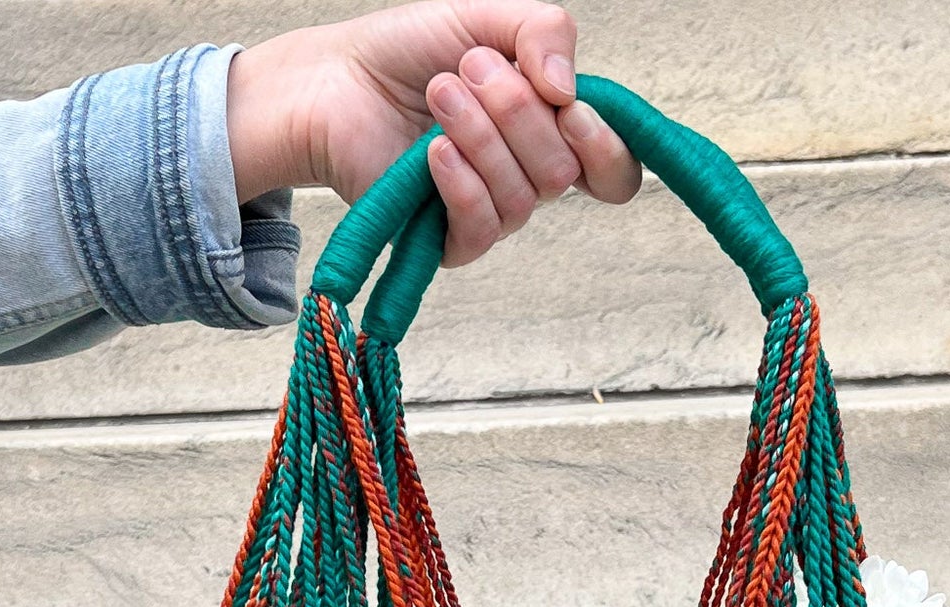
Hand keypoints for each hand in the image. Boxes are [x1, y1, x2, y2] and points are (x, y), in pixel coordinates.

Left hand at [225, 2, 640, 267]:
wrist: (337, 81)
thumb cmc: (408, 51)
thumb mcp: (486, 19)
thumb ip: (545, 32)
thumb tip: (570, 90)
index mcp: (550, 129)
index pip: (613, 170)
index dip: (604, 146)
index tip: (567, 105)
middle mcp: (529, 176)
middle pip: (565, 173)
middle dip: (519, 112)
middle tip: (468, 70)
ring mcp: (492, 212)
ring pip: (524, 197)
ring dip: (481, 134)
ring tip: (439, 91)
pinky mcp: (452, 241)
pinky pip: (483, 228)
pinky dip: (462, 182)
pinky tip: (433, 150)